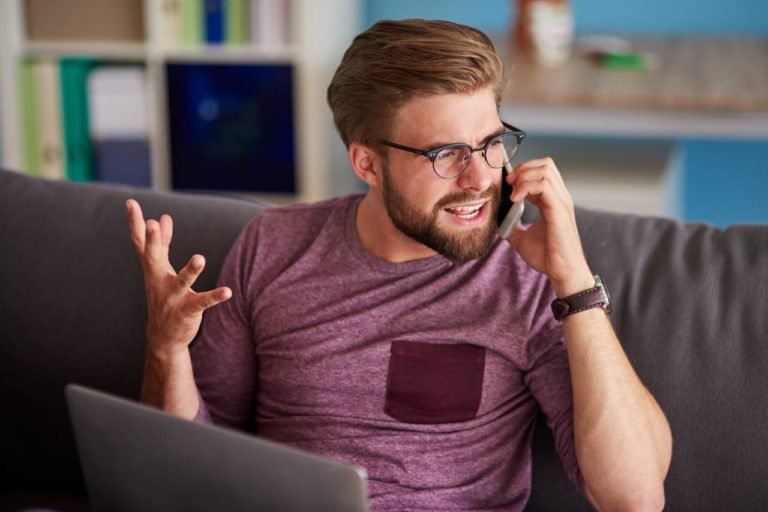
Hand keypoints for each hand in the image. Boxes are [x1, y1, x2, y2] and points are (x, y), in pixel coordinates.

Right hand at [126, 199, 230, 357]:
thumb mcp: (161, 269)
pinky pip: (203, 302)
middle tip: (150, 224)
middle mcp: (159, 281)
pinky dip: (215, 296)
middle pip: (153, 259)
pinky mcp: (188, 310)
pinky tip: (228, 291)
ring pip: (180, 282)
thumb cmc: (164, 297)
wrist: (163, 337)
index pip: (141, 243)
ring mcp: (173, 297)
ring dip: (190, 270)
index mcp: (154, 268)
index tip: (130, 202)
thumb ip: (163, 243)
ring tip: (200, 258)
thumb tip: (162, 217)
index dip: (135, 223)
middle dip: (152, 242)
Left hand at [505, 158, 593, 296]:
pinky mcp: (559, 210)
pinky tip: (516, 199)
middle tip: (509, 183)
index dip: (523, 171)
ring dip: (524, 176)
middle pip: (546, 164)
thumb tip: (497, 223)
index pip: (542, 171)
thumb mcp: (522, 239)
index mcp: (552, 201)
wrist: (561, 272)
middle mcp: (559, 197)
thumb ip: (512, 228)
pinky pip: (544, 185)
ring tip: (513, 192)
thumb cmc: (548, 257)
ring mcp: (561, 202)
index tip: (508, 183)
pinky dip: (527, 186)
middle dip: (523, 168)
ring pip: (545, 170)